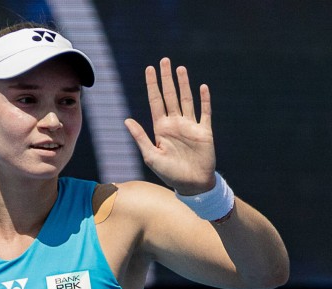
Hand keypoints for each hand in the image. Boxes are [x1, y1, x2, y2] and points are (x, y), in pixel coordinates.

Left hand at [124, 58, 216, 194]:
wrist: (192, 185)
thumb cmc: (169, 173)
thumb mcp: (151, 156)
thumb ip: (140, 137)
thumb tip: (126, 120)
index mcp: (161, 128)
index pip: (155, 101)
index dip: (152, 85)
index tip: (149, 69)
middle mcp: (175, 123)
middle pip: (170, 95)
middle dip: (166, 78)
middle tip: (164, 60)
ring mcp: (190, 126)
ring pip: (186, 99)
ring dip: (183, 84)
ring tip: (180, 69)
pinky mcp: (204, 131)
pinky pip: (205, 112)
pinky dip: (204, 100)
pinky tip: (202, 87)